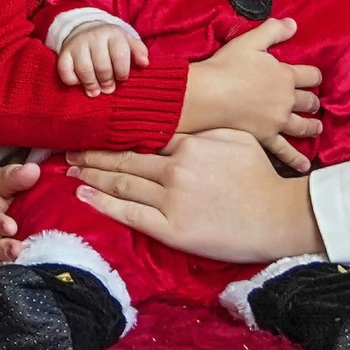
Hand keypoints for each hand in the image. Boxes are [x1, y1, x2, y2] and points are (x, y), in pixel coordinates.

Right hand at [57, 21, 149, 95]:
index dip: (122, 71)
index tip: (122, 78)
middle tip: (109, 88)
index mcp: (113, 34)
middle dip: (107, 81)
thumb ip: (139, 50)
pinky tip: (79, 82)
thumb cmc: (110, 41)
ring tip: (96, 91)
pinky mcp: (64, 53)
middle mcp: (94, 37)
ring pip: (84, 70)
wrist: (84, 27)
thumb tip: (145, 63)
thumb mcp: (127, 40)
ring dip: (91, 84)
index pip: (120, 55)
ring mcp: (77, 45)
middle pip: (102, 66)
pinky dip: (72, 80)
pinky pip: (65, 71)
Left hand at [66, 131, 326, 265]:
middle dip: (94, 153)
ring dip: (92, 175)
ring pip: (122, 183)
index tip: (96, 129)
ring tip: (72, 170)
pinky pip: (129, 214)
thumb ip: (202, 130)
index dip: (115, 133)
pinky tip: (85, 196)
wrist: (278, 216)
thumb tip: (176, 121)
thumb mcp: (235, 138)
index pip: (143, 135)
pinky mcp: (172, 228)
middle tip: (70, 149)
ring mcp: (171, 199)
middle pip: (124, 158)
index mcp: (189, 144)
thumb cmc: (260, 177)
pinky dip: (103, 203)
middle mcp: (175, 168)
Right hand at [180, 17, 321, 170]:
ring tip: (316, 128)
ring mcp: (277, 121)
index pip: (311, 75)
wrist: (209, 94)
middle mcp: (287, 99)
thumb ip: (274, 30)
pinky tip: (304, 166)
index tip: (313, 77)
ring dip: (312, 126)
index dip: (314, 76)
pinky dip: (296, 159)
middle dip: (313, 101)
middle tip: (314, 103)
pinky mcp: (265, 136)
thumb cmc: (228, 65)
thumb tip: (293, 24)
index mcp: (286, 75)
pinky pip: (284, 150)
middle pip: (309, 101)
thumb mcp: (251, 40)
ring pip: (303, 125)